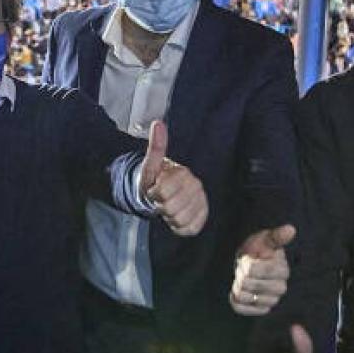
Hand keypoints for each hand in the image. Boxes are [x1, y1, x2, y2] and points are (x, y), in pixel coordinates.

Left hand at [139, 119, 207, 236]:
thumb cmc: (155, 180)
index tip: (154, 189)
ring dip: (168, 217)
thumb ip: (156, 147)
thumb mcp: (151, 164)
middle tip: (160, 201)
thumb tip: (158, 123)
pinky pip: (188, 229)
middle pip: (170, 207)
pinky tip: (176, 218)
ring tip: (168, 209)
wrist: (163, 196)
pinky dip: (178, 227)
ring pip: (179, 219)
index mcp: (184, 173)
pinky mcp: (202, 217)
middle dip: (160, 206)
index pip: (162, 192)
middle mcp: (196, 187)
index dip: (153, 194)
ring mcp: (201, 202)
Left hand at [230, 224, 295, 315]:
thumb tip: (291, 229)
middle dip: (241, 274)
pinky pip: (240, 308)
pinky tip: (238, 291)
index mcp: (283, 271)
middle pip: (249, 284)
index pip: (257, 270)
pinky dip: (234, 299)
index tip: (248, 259)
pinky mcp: (261, 310)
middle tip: (244, 269)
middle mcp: (281, 288)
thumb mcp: (265, 240)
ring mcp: (271, 301)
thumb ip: (277, 236)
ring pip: (243, 296)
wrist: (252, 264)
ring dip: (237, 286)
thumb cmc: (259, 250)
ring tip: (242, 280)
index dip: (247, 263)